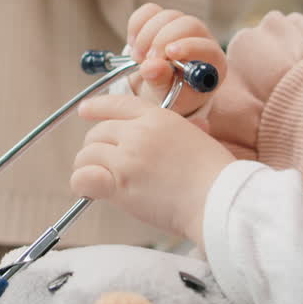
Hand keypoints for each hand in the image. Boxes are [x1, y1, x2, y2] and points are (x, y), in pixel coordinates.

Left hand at [73, 95, 234, 243]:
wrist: (219, 199)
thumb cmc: (216, 175)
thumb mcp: (199, 137)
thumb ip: (182, 130)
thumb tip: (195, 125)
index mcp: (158, 117)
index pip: (117, 104)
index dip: (97, 107)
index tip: (85, 111)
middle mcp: (138, 132)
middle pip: (98, 133)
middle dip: (95, 147)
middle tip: (102, 163)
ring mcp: (127, 157)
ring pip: (88, 155)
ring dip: (89, 167)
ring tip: (98, 180)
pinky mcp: (120, 183)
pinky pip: (84, 177)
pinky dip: (83, 184)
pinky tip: (91, 191)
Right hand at [126, 3, 227, 116]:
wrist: (162, 88)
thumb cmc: (174, 95)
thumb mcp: (170, 98)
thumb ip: (162, 83)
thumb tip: (150, 67)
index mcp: (213, 61)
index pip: (207, 46)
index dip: (188, 47)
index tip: (168, 55)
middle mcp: (201, 38)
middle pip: (187, 24)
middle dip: (161, 40)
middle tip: (144, 60)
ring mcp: (182, 26)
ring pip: (166, 16)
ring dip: (146, 36)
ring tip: (138, 59)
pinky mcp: (163, 19)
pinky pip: (149, 11)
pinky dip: (137, 25)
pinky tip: (134, 45)